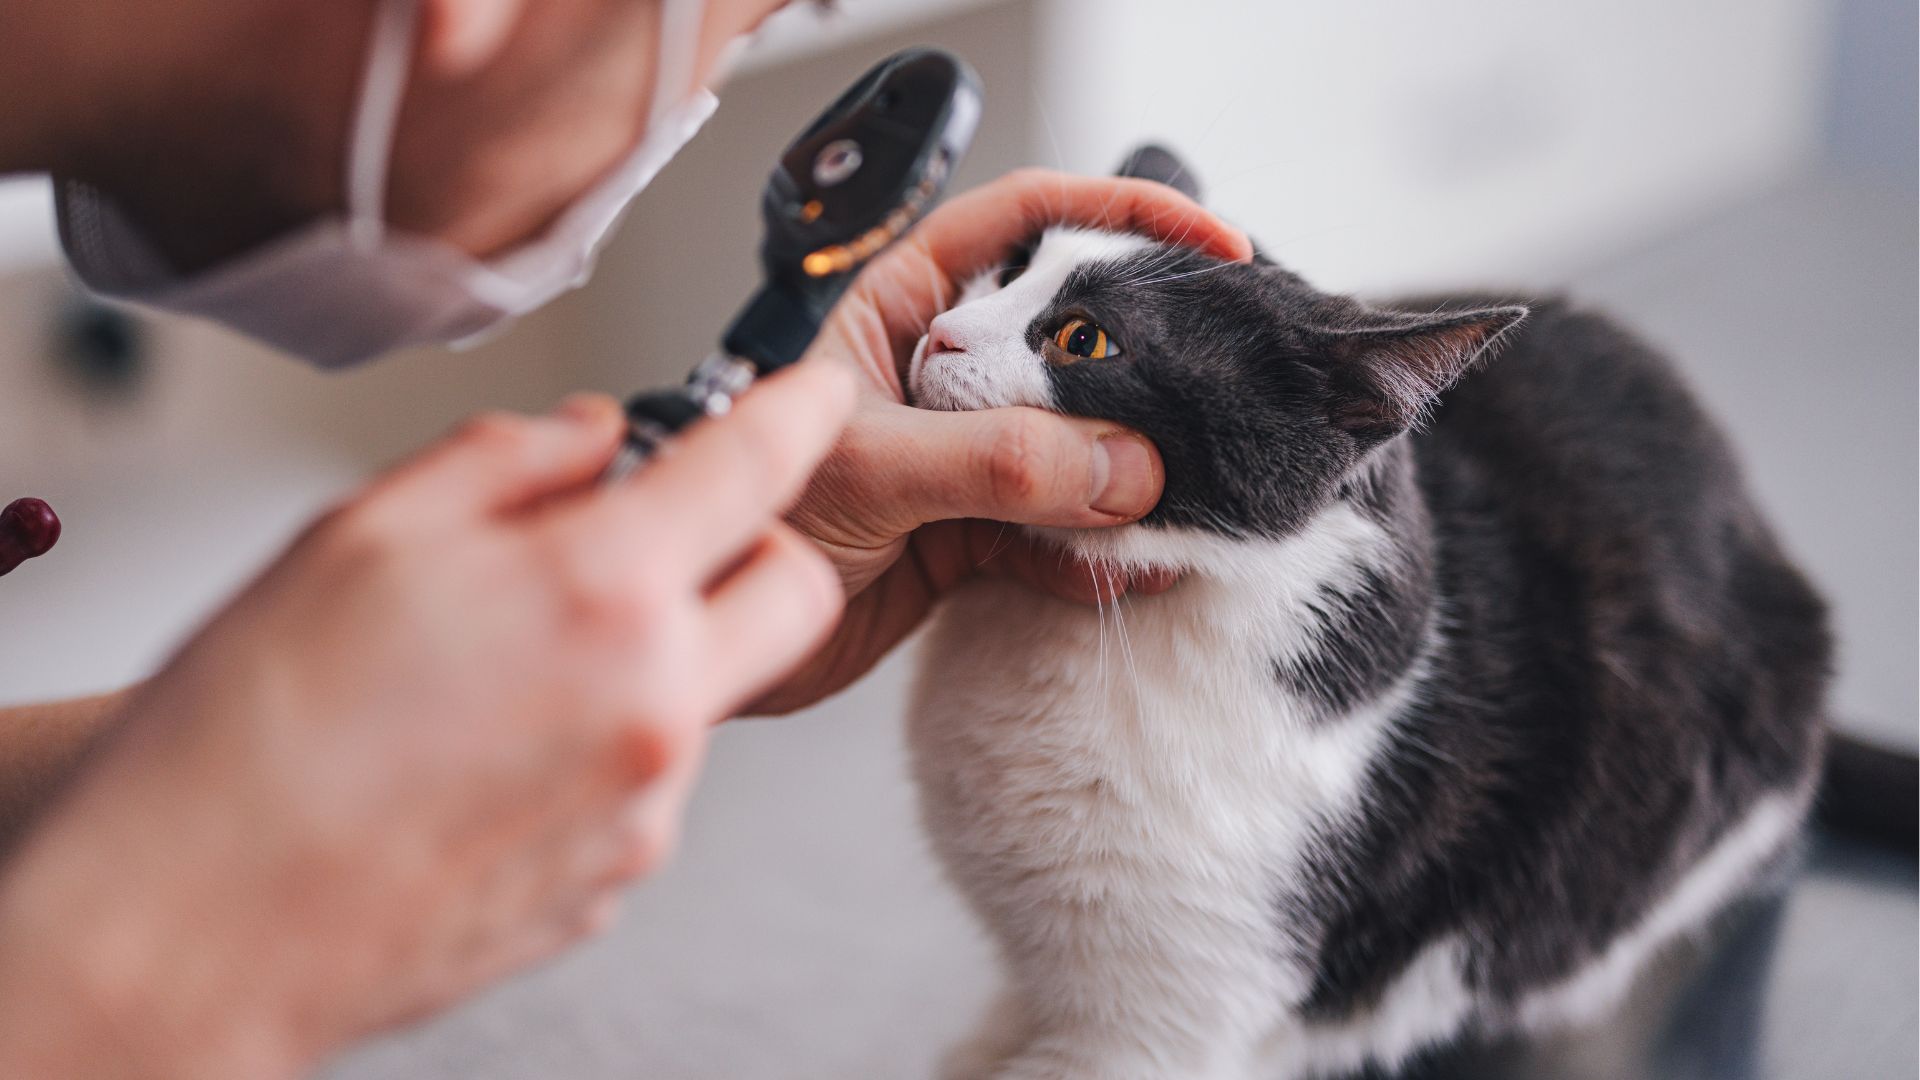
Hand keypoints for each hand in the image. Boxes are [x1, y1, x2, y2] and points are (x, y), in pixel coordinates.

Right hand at [0, 363, 851, 1077]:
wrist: (193, 923)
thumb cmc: (252, 732)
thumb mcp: (363, 533)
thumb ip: (506, 463)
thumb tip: (592, 437)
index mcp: (600, 593)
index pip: (755, 470)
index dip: (803, 411)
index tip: (822, 393)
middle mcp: (653, 704)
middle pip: (797, 596)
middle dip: (760, 547)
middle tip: (667, 538)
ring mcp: (644, 807)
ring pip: (711, 691)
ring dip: (654, 655)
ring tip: (503, 669)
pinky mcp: (613, 881)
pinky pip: (648, 781)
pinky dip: (602, 744)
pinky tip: (489, 752)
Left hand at [758, 169, 1250, 712]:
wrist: (693, 625)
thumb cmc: (733, 506)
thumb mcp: (871, 464)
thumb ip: (996, 459)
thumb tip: (1125, 465)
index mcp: (902, 305)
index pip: (1026, 222)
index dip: (1119, 218)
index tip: (1207, 244)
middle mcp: (938, 371)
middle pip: (1070, 342)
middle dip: (1142, 369)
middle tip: (1206, 398)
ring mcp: (958, 454)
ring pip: (1074, 447)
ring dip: (1130, 479)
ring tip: (1184, 501)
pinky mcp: (964, 537)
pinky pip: (1054, 537)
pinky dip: (1095, 558)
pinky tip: (1129, 570)